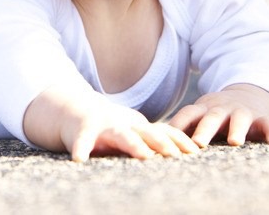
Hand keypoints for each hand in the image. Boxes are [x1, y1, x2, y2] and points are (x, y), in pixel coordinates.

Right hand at [63, 103, 200, 162]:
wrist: (74, 109)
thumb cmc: (107, 127)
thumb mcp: (132, 132)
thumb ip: (151, 143)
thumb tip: (180, 157)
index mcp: (139, 126)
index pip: (164, 131)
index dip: (179, 140)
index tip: (195, 152)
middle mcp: (124, 124)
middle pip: (147, 132)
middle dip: (163, 142)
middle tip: (176, 155)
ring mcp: (103, 126)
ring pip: (121, 134)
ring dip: (133, 144)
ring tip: (144, 155)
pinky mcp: (82, 129)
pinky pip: (81, 141)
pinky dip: (81, 149)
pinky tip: (79, 160)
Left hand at [167, 84, 268, 147]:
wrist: (248, 97)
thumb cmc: (216, 114)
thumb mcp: (200, 116)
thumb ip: (182, 128)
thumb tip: (152, 143)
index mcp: (204, 109)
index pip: (188, 113)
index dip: (178, 124)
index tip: (168, 137)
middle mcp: (222, 109)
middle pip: (212, 117)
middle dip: (205, 129)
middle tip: (198, 143)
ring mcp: (243, 112)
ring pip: (240, 118)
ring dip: (237, 129)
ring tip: (235, 142)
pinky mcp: (262, 118)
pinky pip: (268, 123)